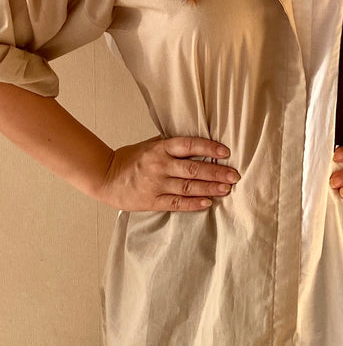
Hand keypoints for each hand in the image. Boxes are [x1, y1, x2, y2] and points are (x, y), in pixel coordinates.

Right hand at [97, 136, 240, 211]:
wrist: (105, 177)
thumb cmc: (130, 159)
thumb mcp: (150, 145)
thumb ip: (171, 144)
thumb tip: (199, 142)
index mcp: (160, 148)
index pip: (189, 145)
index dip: (209, 147)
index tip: (226, 152)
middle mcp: (160, 165)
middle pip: (194, 169)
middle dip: (216, 172)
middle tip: (234, 175)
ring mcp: (156, 184)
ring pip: (188, 187)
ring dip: (210, 188)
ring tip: (227, 189)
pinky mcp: (152, 201)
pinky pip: (177, 203)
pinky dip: (194, 204)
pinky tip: (208, 203)